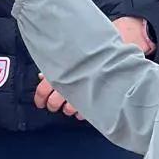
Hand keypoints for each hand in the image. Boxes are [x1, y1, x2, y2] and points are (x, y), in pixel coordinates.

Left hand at [33, 17, 149, 116]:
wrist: (119, 47)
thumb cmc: (94, 48)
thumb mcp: (72, 52)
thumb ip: (56, 64)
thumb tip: (41, 76)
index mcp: (61, 69)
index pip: (43, 89)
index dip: (40, 98)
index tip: (40, 103)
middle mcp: (71, 81)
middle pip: (54, 102)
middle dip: (53, 105)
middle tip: (54, 104)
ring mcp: (84, 91)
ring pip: (69, 109)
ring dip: (68, 109)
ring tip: (70, 105)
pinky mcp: (97, 97)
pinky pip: (85, 112)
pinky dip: (82, 112)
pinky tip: (84, 107)